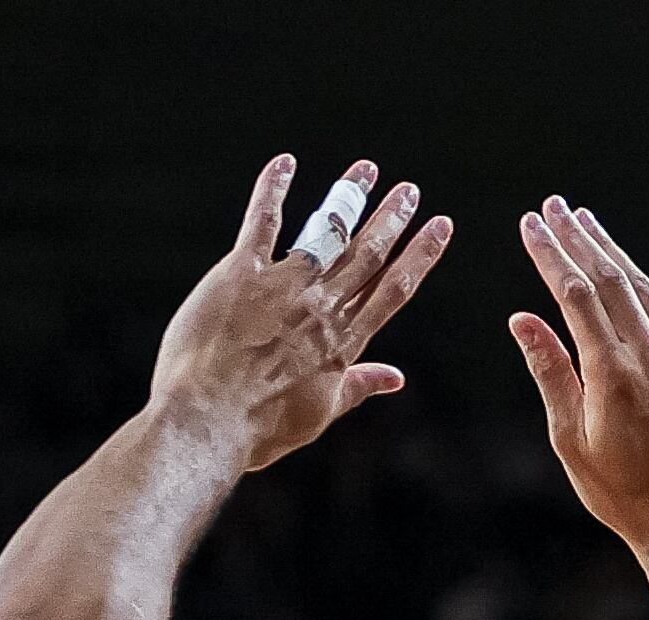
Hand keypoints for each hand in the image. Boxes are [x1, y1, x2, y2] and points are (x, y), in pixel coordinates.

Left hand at [151, 156, 453, 472]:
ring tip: (367, 170)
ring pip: (327, 233)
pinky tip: (286, 163)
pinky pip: (263, 222)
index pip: (392, 290)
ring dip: (350, 197)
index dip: (419, 255)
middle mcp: (321, 310)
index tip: (439, 227)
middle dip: (392, 219)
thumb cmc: (260, 428)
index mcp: (343, 345)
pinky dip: (274, 190)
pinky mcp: (240, 273)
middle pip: (367, 255)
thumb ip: (357, 387)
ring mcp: (283, 287)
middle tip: (409, 190)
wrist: (209, 421)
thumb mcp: (318, 414)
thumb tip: (396, 378)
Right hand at [511, 203, 648, 561]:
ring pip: (643, 292)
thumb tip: (522, 319)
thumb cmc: (621, 492)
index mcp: (614, 376)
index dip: (550, 256)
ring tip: (584, 221)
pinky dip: (639, 286)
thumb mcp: (570, 439)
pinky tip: (623, 271)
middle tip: (552, 205)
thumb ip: (550, 372)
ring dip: (612, 252)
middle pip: (612, 282)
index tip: (529, 224)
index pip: (577, 297)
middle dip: (579, 239)